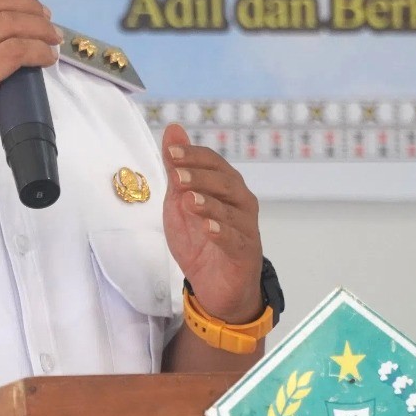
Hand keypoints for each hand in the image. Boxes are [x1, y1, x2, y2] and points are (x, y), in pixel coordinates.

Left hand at [161, 123, 263, 322]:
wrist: (214, 285)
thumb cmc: (199, 239)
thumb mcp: (179, 201)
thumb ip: (177, 168)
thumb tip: (173, 129)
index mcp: (225, 185)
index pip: (213, 162)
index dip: (192, 155)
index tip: (170, 152)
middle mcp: (240, 201)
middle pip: (225, 182)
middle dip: (200, 177)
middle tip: (177, 175)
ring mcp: (245, 227)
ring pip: (231, 210)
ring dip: (208, 203)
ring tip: (189, 201)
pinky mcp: (244, 252)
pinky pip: (235, 240)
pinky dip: (222, 232)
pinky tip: (208, 228)